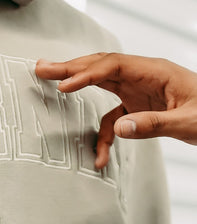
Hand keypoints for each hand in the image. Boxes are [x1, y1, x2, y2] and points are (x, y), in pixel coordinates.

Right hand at [35, 53, 196, 167]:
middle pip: (102, 66)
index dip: (87, 74)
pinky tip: (100, 157)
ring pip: (102, 83)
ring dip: (77, 85)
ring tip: (51, 83)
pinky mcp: (141, 107)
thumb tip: (120, 130)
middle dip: (71, 68)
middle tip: (41, 68)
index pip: (115, 66)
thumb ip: (153, 124)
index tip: (64, 86)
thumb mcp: (188, 123)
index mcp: (157, 72)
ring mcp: (141, 91)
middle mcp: (145, 76)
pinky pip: (115, 117)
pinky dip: (104, 136)